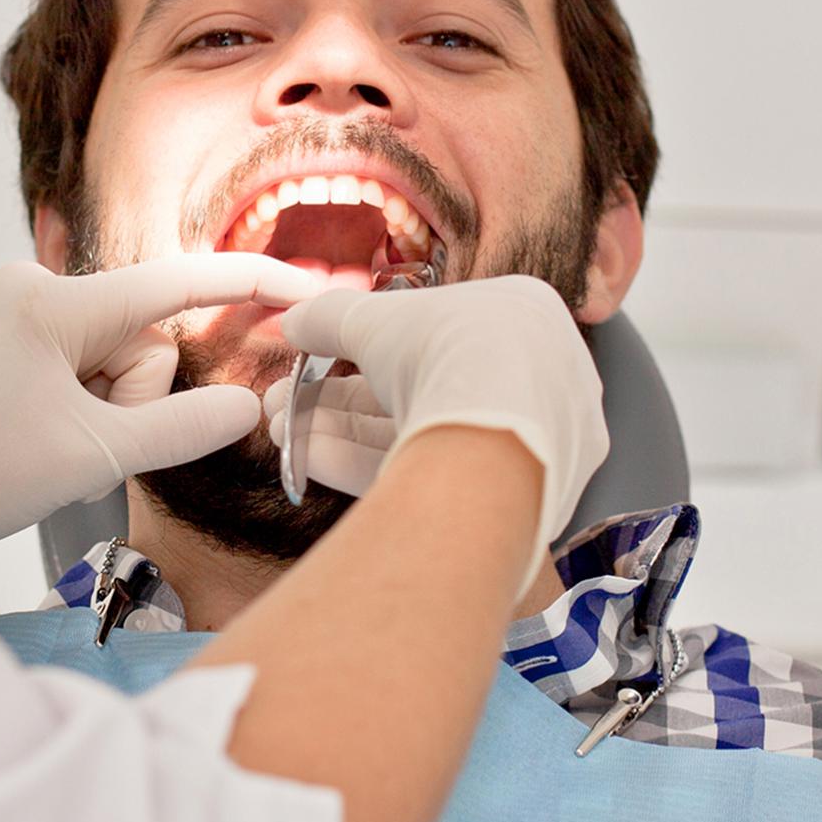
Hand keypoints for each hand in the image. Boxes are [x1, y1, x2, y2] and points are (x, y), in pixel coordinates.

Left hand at [0, 255, 323, 553]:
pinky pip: (88, 364)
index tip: (310, 292)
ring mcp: (23, 310)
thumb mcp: (92, 458)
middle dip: (136, 400)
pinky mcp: (14, 335)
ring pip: (119, 358)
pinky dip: (87, 407)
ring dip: (109, 411)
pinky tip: (44, 436)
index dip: (251, 285)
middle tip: (81, 448)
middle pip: (146, 339)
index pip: (179, 282)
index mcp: (55, 305)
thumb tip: (250, 406)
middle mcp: (38, 288)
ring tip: (55, 449)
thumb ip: (183, 430)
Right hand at [277, 275, 606, 580]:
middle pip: (421, 390)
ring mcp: (532, 445)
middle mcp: (539, 382)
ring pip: (421, 436)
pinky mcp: (515, 503)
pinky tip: (308, 459)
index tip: (319, 356)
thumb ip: (331, 317)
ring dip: (341, 431)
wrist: (496, 436)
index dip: (368, 345)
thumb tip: (294, 320)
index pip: (438, 333)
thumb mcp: (374, 319)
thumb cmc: (450, 354)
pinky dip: (367, 466)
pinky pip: (434, 476)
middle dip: (341, 398)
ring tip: (282, 430)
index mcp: (527, 318)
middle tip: (287, 401)